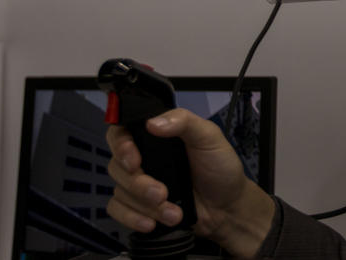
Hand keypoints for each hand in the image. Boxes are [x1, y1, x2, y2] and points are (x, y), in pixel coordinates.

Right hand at [105, 108, 275, 257]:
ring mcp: (140, 182)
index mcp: (158, 136)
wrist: (228, 207)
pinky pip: (118, 210)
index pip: (123, 132)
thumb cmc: (221, 168)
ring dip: (144, 205)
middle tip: (162, 194)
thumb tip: (153, 122)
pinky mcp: (139, 205)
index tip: (134, 161)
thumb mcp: (210, 137)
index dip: (120, 145)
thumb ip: (184, 122)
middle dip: (139, 184)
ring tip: (172, 212)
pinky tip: (151, 223)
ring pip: (120, 191)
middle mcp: (145, 157)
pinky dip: (132, 218)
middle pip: (117, 166)